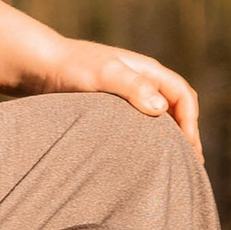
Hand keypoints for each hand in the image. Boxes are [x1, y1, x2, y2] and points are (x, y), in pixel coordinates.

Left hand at [38, 35, 203, 151]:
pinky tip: (143, 157)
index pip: (183, 96)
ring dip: (170, 137)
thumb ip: (132, 87)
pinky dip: (150, 138)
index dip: (191, 122)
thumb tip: (160, 109)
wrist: (38, 65)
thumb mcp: (103, 75)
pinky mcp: (111, 105)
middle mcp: (142, 80)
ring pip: (160, 115)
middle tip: (191, 165)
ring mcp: (127, 92)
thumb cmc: (71, 68)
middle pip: (176, 106)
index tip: (189, 150)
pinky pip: (140, 122)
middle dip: (187, 133)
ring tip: (174, 164)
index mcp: (147, 70)